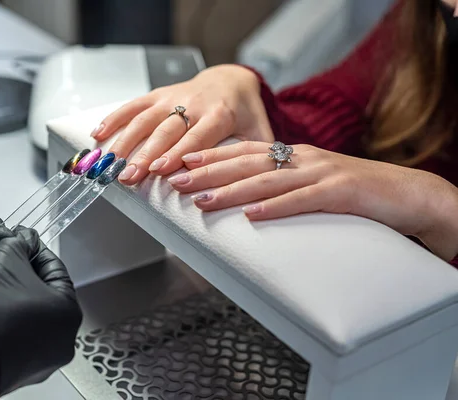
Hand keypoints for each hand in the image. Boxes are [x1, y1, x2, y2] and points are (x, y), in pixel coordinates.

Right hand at [0, 228, 81, 395]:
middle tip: (8, 258)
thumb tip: (23, 238)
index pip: (56, 268)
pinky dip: (9, 317)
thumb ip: (17, 245)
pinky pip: (21, 333)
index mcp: (69, 313)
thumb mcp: (3, 264)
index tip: (23, 241)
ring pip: (32, 313)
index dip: (35, 250)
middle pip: (46, 292)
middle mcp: (63, 338)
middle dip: (24, 272)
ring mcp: (45, 357)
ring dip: (15, 295)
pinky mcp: (23, 368)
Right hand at [93, 65, 273, 184]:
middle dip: (145, 154)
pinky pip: (133, 105)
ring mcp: (173, 97)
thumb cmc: (243, 112)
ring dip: (126, 141)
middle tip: (129, 175)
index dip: (177, 153)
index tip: (160, 170)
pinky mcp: (159, 94)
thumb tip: (261, 183)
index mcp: (220, 115)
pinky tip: (98, 134)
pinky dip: (114, 118)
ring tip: (111, 162)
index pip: (196, 137)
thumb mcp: (258, 132)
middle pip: (165, 131)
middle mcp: (193, 104)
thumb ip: (258, 155)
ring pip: (145, 119)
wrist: (231, 79)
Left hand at [169, 141, 457, 260]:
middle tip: (176, 180)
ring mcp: (322, 172)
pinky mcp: (342, 191)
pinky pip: (303, 200)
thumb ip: (282, 185)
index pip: (244, 152)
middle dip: (208, 171)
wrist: (408, 193)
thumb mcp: (312, 182)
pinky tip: (252, 215)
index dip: (211, 156)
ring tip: (202, 200)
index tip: (181, 162)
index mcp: (294, 155)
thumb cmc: (357, 191)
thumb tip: (246, 198)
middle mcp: (303, 158)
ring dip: (232, 190)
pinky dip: (276, 207)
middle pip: (247, 163)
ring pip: (268, 180)